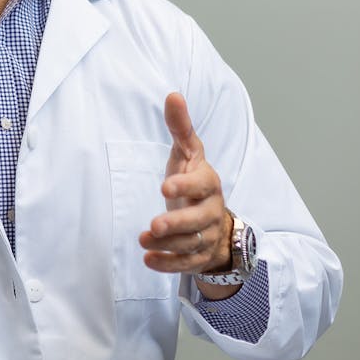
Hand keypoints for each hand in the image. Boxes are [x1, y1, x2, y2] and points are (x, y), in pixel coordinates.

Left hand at [138, 93, 236, 293]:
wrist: (216, 222)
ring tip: (143, 239)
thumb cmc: (195, 182)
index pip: (202, 184)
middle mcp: (211, 211)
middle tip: (153, 225)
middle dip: (176, 223)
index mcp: (208, 183)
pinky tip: (148, 260)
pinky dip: (168, 264)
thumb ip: (180, 128)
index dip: (185, 186)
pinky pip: (186, 264)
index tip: (164, 186)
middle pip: (198, 220)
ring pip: (191, 244)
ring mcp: (207, 235)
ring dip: (167, 244)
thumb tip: (173, 94)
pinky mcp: (199, 256)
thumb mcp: (188, 155)